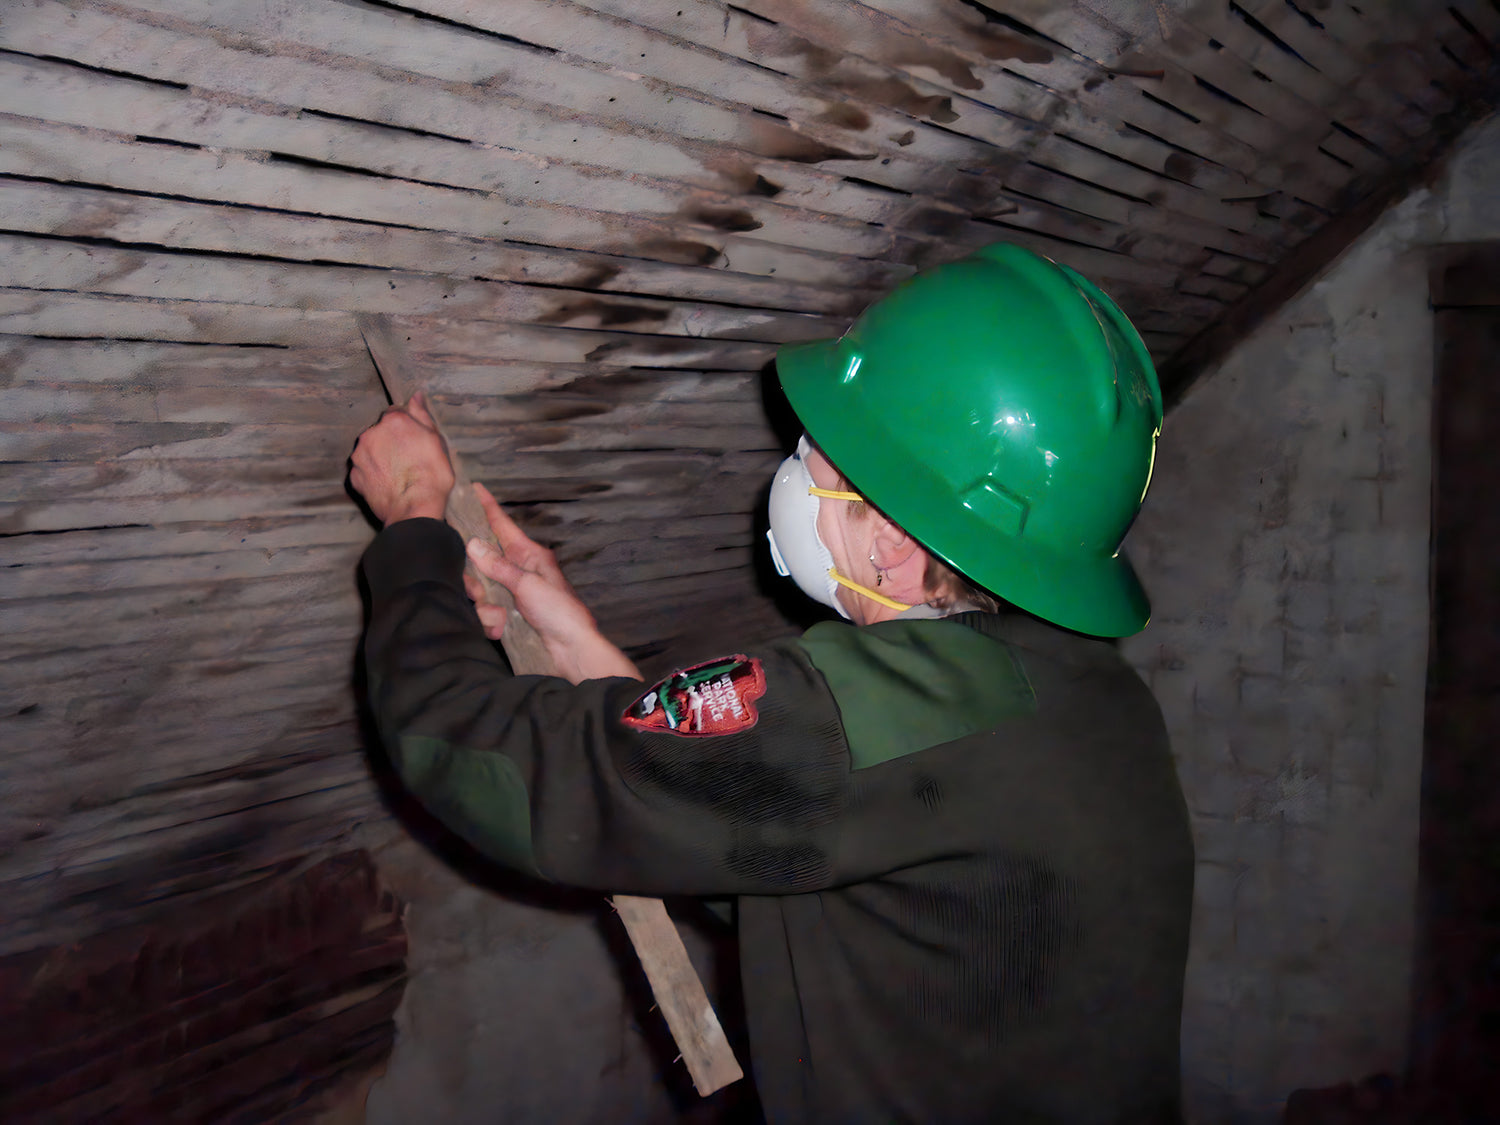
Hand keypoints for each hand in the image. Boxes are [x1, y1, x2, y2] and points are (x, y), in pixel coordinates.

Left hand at [350, 394, 454, 524]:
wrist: (414, 510)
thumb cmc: (431, 476)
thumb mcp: (436, 441)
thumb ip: (422, 416)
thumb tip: (416, 396)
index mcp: (393, 421)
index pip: (396, 413)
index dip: (407, 426)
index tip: (414, 440)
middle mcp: (371, 434)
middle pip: (380, 431)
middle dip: (391, 441)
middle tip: (408, 459)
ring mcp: (359, 456)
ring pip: (370, 450)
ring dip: (380, 457)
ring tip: (398, 474)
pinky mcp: (354, 476)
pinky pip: (363, 469)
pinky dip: (373, 474)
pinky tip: (388, 483)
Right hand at [463, 483, 640, 682]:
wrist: (571, 651)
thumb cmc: (560, 613)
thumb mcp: (528, 586)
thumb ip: (499, 566)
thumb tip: (473, 545)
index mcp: (529, 555)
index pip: (503, 525)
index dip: (487, 508)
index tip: (472, 488)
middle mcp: (519, 570)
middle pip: (482, 562)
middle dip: (477, 580)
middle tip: (478, 591)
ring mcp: (512, 593)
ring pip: (480, 590)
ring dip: (486, 607)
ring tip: (500, 618)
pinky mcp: (508, 614)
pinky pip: (486, 612)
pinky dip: (491, 623)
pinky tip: (502, 630)